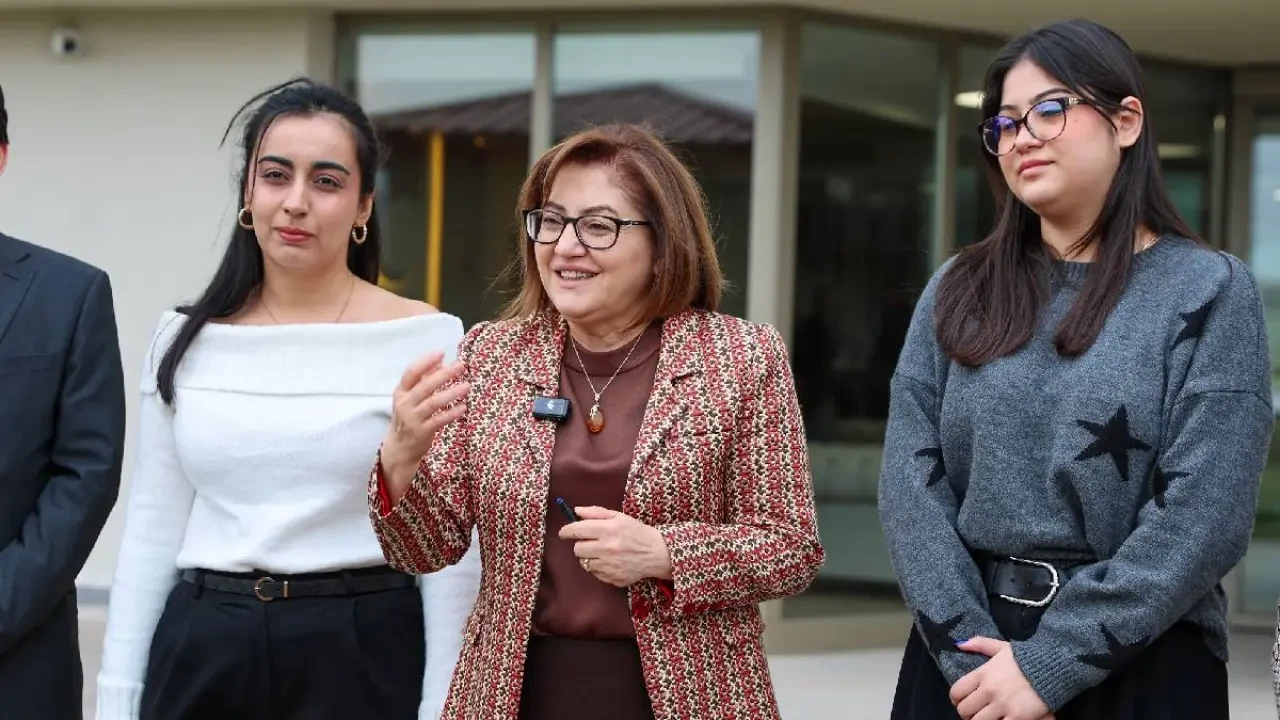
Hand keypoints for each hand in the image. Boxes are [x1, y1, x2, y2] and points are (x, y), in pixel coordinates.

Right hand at [380, 351, 469, 501]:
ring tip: (467, 386)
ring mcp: (413, 418)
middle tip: (460, 366)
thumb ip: (423, 379)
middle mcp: (405, 404)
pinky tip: (464, 407)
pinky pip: (439, 420)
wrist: (399, 447)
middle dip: (444, 375)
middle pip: (425, 386)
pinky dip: (452, 413)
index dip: (426, 361)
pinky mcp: (422, 432)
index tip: (441, 352)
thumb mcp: (410, 397)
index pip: (411, 372)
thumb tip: (440, 361)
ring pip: (433, 403)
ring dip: (451, 393)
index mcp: (401, 392)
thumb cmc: (408, 416)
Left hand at [559, 507, 671, 587]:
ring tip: (603, 552)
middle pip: (577, 549)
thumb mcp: (618, 517)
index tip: (564, 532)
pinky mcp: (612, 578)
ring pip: (584, 562)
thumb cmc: (636, 532)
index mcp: (608, 529)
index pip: (577, 530)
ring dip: (590, 556)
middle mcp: (607, 548)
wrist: (655, 553)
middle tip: (591, 542)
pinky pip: (594, 573)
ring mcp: (610, 565)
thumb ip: (596, 512)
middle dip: (581, 544)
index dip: (567, 531)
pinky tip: (610, 561)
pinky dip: (598, 567)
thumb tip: (576, 511)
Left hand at [950, 637, 1050, 719]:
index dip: (956, 699)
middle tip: (975, 712)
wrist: (1053, 667)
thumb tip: (959, 644)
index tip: (962, 701)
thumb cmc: (1027, 658)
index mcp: (983, 674)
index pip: (956, 692)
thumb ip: (979, 644)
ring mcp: (1003, 705)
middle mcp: (989, 690)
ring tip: (986, 718)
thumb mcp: (1001, 647)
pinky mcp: (1017, 717)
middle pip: (964, 710)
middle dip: (967, 713)